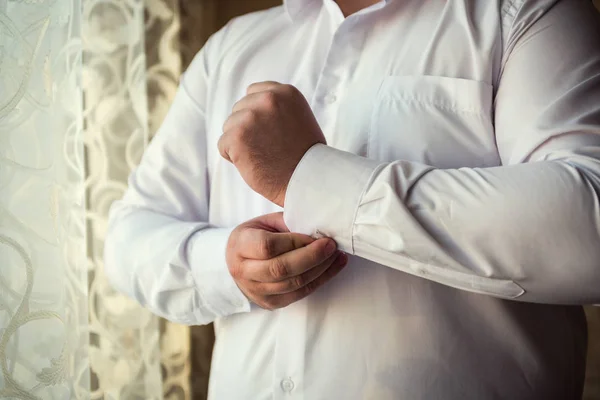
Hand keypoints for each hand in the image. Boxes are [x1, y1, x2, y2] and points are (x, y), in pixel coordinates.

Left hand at [218, 82, 325, 206]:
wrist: (306, 181)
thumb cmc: (304, 156)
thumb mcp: (299, 117)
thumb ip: (277, 107)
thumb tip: (250, 105)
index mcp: (285, 92)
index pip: (253, 92)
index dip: (257, 114)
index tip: (268, 131)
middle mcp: (268, 100)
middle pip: (239, 109)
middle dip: (247, 128)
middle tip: (268, 147)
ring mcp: (251, 117)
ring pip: (229, 126)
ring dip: (240, 142)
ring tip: (262, 155)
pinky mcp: (237, 136)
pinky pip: (223, 145)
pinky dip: (233, 157)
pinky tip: (253, 163)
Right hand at [226, 212, 347, 309]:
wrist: (237, 262)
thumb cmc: (256, 237)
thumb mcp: (267, 222)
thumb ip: (289, 223)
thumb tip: (319, 227)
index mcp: (240, 245)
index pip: (268, 246)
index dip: (295, 241)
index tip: (315, 235)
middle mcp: (244, 271)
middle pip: (281, 269)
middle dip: (312, 257)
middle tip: (331, 246)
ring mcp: (256, 291)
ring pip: (294, 284)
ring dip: (321, 269)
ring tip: (337, 255)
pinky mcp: (271, 303)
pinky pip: (300, 294)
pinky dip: (320, 280)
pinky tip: (332, 267)